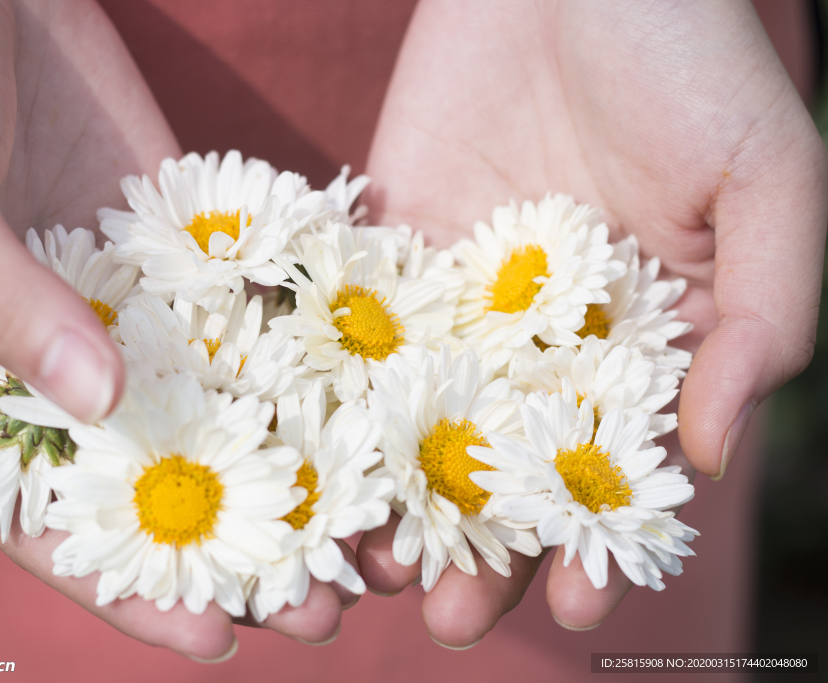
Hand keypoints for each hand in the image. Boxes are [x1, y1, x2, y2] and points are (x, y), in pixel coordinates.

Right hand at [0, 0, 343, 658]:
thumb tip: (98, 408)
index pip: (40, 515)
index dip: (123, 590)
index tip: (212, 641)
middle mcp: (46, 357)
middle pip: (145, 479)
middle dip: (230, 550)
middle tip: (324, 607)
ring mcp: (119, 304)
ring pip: (208, 409)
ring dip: (283, 474)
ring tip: (366, 534)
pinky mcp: (176, 247)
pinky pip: (241, 317)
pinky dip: (296, 367)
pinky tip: (362, 412)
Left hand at [359, 0, 827, 645]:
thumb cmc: (690, 62)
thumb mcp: (766, 185)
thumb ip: (759, 321)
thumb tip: (713, 455)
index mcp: (640, 343)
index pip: (613, 468)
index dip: (597, 543)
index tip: (574, 608)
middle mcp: (542, 340)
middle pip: (506, 468)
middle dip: (482, 551)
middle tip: (446, 621)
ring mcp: (457, 306)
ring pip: (420, 427)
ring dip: (395, 503)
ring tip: (368, 568)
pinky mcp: (386, 260)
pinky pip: (353, 343)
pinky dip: (327, 406)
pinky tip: (309, 464)